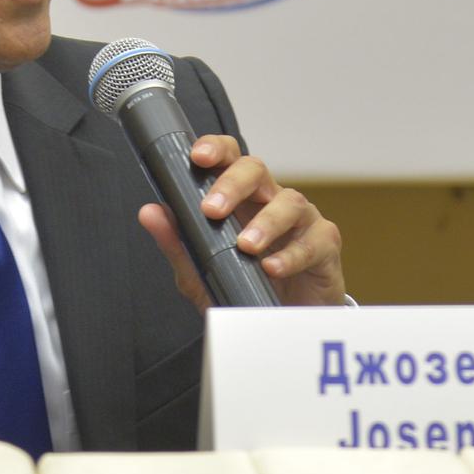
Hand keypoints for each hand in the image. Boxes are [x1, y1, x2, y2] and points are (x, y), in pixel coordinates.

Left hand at [137, 134, 345, 310]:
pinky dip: (292, 255)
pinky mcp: (324, 245)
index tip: (197, 156)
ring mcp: (301, 220)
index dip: (215, 149)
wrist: (282, 324)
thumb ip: (177, 243)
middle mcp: (270, 200)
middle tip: (212, 210)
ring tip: (246, 246)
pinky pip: (314, 241)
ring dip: (265, 222)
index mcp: (240, 198)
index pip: (228, 158)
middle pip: (256, 170)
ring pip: (289, 201)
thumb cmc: (242, 285)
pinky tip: (272, 268)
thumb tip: (149, 213)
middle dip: (232, 184)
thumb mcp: (201, 271)